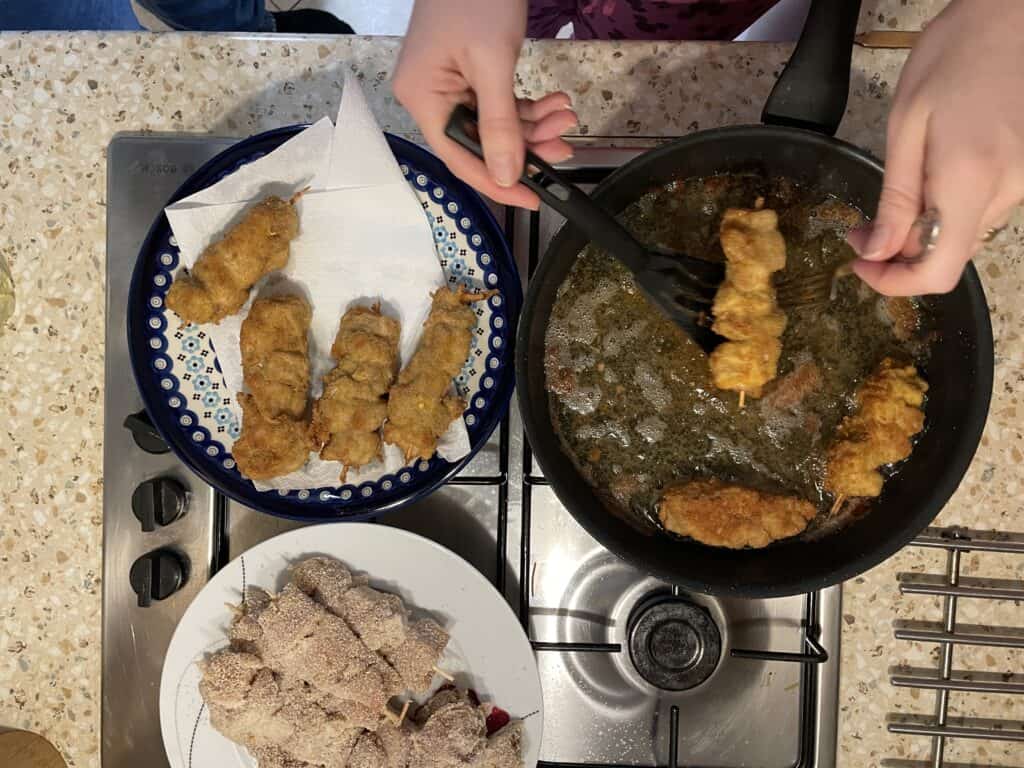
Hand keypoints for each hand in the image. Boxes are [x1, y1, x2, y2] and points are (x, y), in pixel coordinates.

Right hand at [392, 0, 576, 208]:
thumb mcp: (492, 64)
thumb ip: (500, 125)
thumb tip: (506, 177)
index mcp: (424, 99)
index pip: (460, 158)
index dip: (498, 183)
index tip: (534, 199)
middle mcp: (430, 98)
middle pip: (481, 144)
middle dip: (527, 146)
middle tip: (566, 144)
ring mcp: (449, 85)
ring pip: (495, 126)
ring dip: (534, 125)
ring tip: (567, 114)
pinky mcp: (468, 73)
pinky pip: (498, 104)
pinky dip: (527, 106)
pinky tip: (555, 102)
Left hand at [850, 0, 1023, 295]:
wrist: (1016, 10)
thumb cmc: (955, 53)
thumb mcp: (906, 124)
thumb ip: (895, 197)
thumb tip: (876, 251)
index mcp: (969, 181)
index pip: (939, 271)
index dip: (895, 283)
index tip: (862, 264)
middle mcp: (1008, 190)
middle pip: (951, 254)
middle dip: (901, 251)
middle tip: (864, 228)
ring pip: (967, 231)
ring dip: (927, 226)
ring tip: (902, 185)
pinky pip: (986, 206)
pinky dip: (953, 204)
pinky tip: (936, 170)